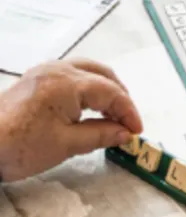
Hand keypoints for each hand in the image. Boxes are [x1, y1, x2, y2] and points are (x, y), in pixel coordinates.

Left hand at [0, 58, 141, 181]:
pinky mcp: (37, 78)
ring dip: (106, 89)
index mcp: (68, 83)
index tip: (136, 131)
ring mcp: (46, 71)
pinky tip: (91, 105)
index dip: (128, 112)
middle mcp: (58, 70)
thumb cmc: (19, 146)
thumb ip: (101, 135)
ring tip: (112, 113)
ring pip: (89, 70)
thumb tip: (125, 133)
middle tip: (127, 121)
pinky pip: (73, 73)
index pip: (111, 92)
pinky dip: (89, 86)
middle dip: (120, 97)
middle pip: (103, 75)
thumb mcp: (67, 144)